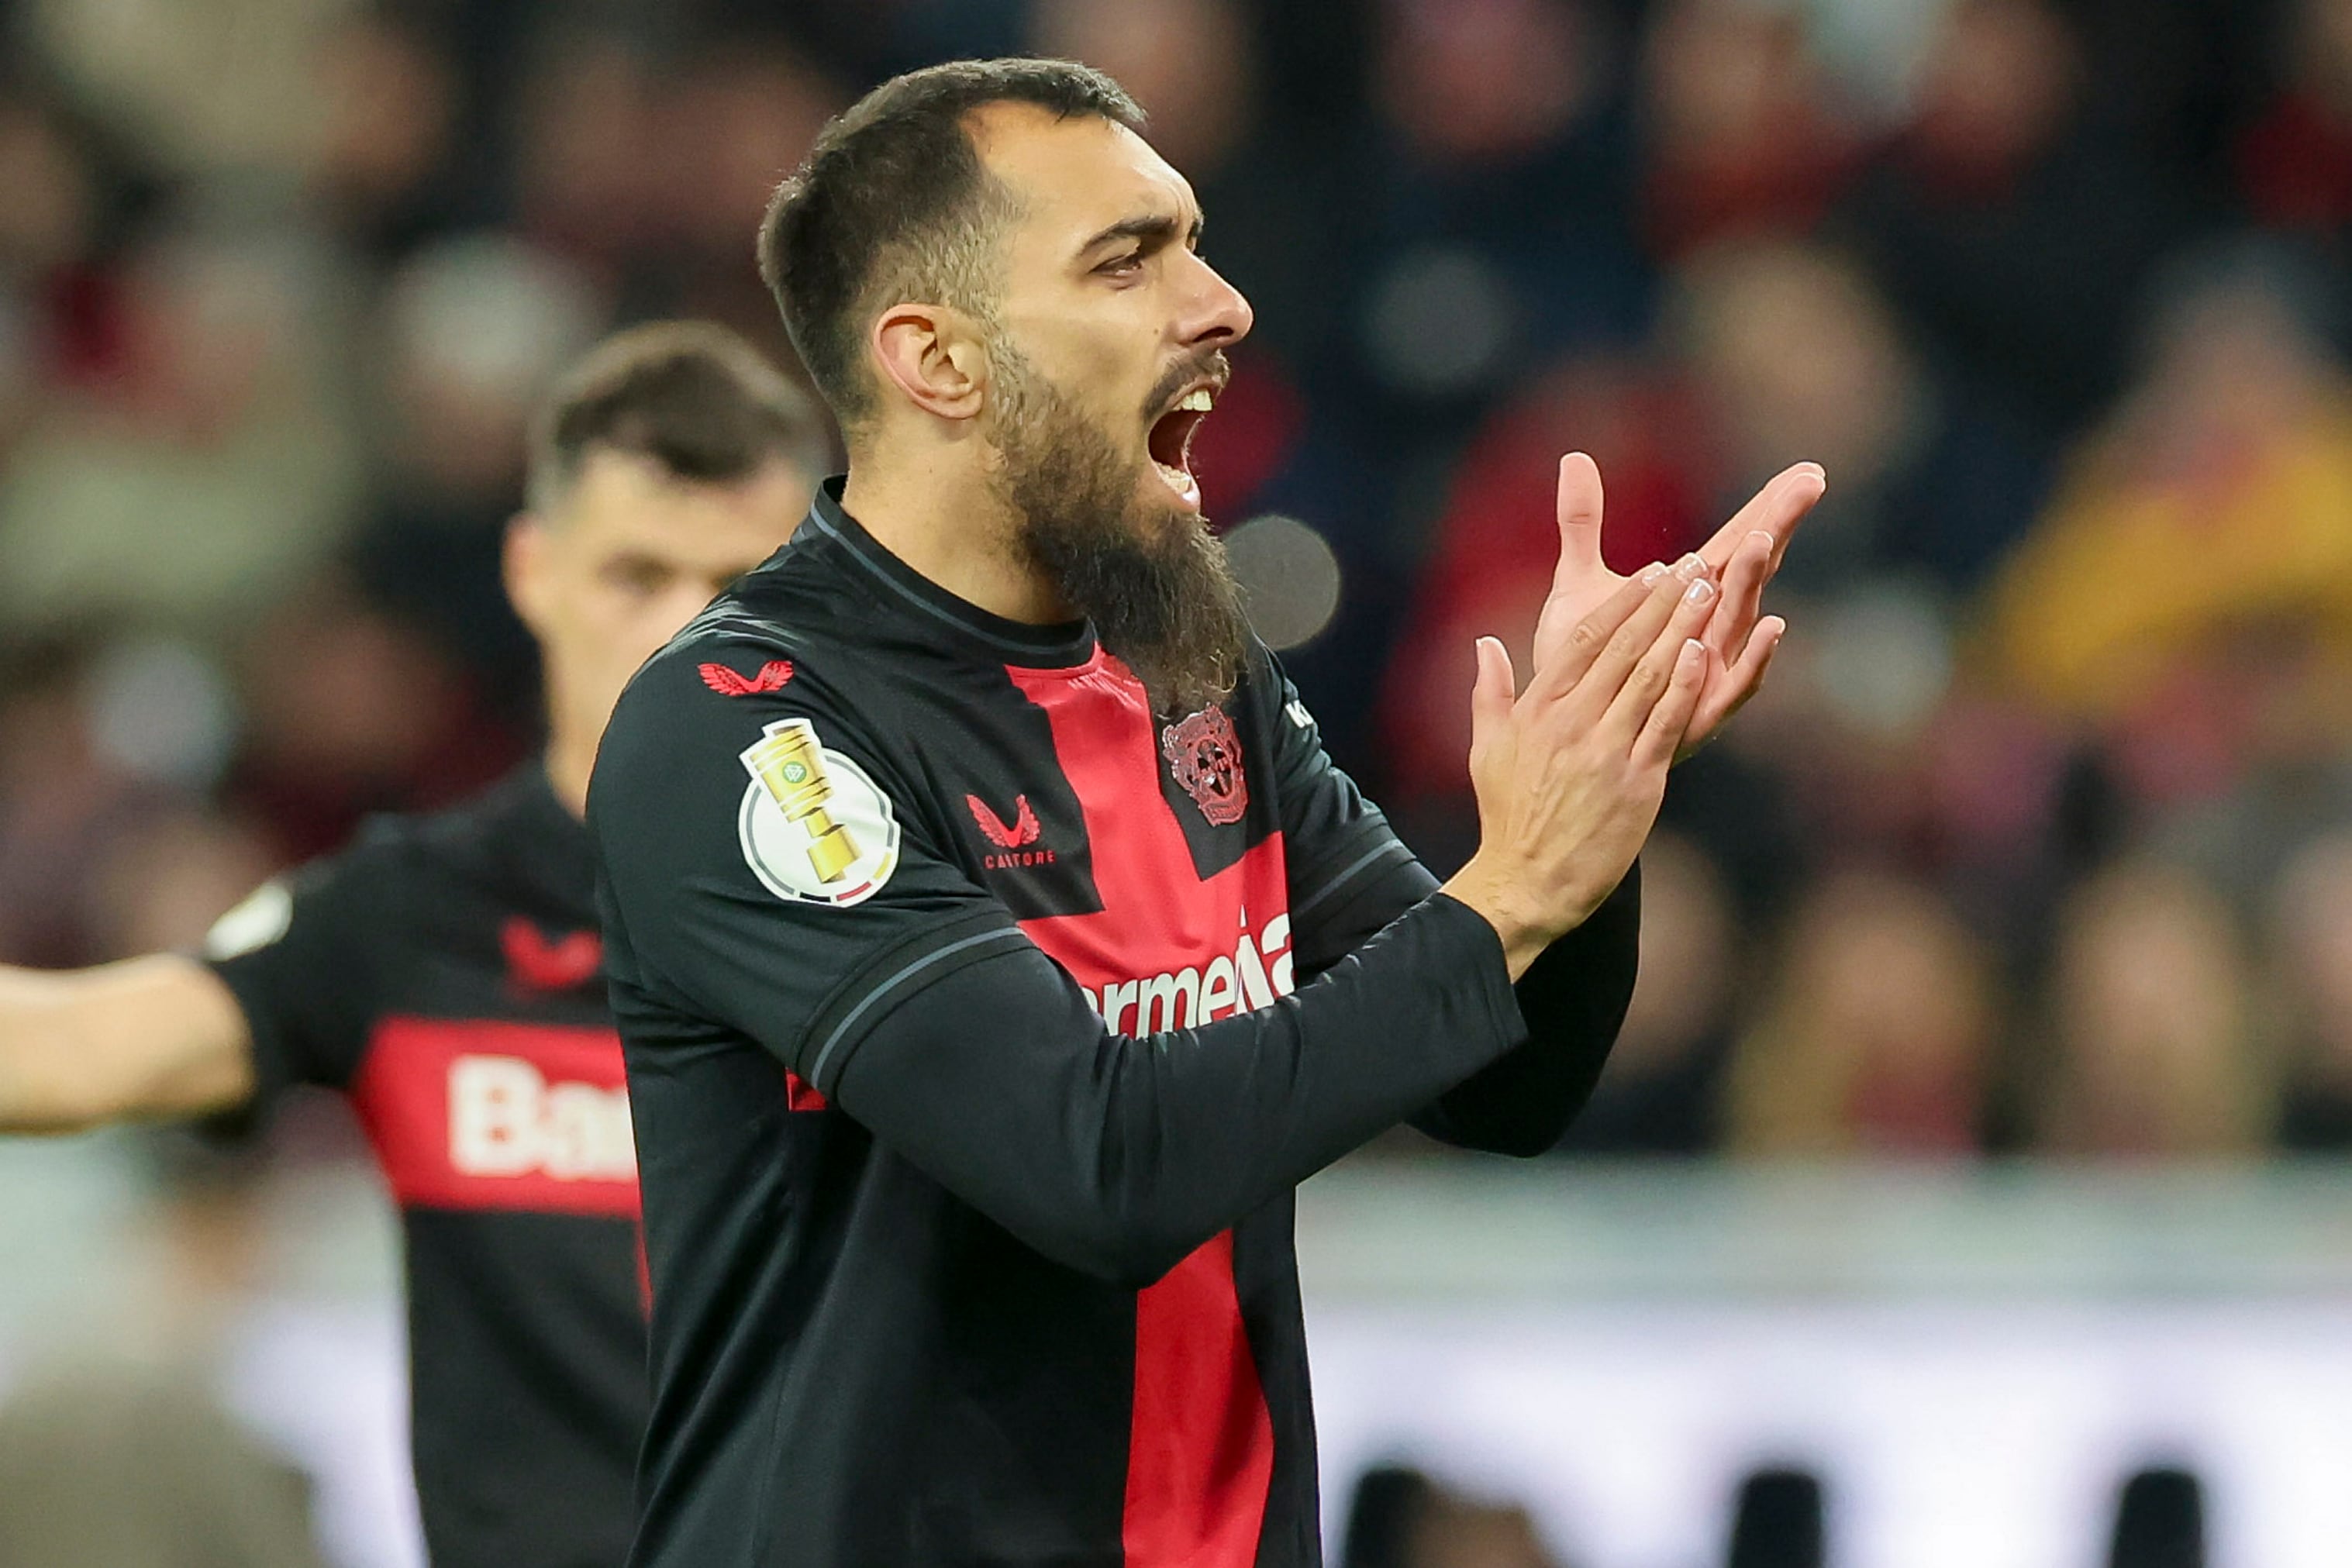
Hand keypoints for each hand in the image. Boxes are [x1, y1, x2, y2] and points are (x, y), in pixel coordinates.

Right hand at [1442, 561, 1717, 978]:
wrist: (1526, 883)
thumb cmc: (1507, 817)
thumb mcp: (1485, 750)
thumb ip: (1489, 692)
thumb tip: (1484, 644)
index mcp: (1538, 710)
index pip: (1584, 639)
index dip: (1622, 601)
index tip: (1652, 570)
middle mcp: (1572, 722)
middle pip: (1624, 647)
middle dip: (1663, 602)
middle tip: (1695, 565)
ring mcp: (1606, 751)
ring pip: (1650, 675)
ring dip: (1682, 629)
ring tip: (1710, 594)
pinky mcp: (1637, 782)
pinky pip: (1666, 723)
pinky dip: (1685, 685)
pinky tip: (1704, 653)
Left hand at [1533, 452, 1823, 757]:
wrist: (1564, 729)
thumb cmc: (1582, 658)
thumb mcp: (1579, 581)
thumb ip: (1582, 522)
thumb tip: (1575, 458)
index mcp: (1687, 595)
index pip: (1734, 540)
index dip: (1768, 506)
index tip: (1806, 470)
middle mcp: (1708, 627)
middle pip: (1749, 568)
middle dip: (1777, 526)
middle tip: (1809, 484)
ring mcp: (1708, 667)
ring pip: (1741, 617)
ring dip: (1754, 578)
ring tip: (1765, 540)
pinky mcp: (1699, 708)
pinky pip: (1736, 683)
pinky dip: (1753, 656)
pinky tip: (1772, 627)